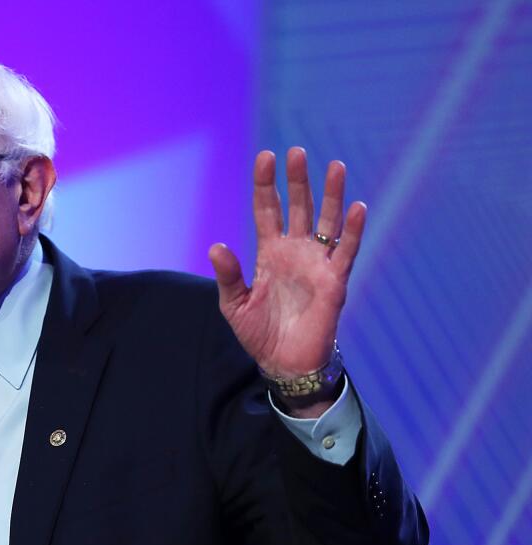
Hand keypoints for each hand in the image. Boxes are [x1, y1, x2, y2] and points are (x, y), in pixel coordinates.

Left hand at [208, 147, 365, 411]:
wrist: (284, 363)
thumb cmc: (259, 333)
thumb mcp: (235, 305)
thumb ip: (229, 276)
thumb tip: (216, 246)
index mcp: (269, 252)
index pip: (267, 210)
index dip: (266, 184)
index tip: (265, 157)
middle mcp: (295, 251)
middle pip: (298, 207)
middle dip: (297, 180)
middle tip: (296, 153)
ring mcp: (317, 264)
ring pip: (326, 222)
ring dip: (331, 195)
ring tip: (334, 166)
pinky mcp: (336, 281)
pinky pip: (347, 252)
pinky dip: (354, 231)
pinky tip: (357, 208)